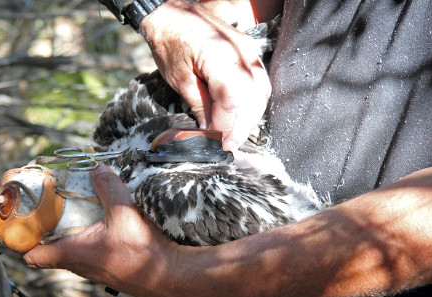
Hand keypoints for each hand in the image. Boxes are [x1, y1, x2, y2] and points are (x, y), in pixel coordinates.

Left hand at [23, 164, 183, 296]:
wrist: (170, 278)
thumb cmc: (143, 253)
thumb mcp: (123, 211)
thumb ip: (107, 186)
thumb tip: (96, 166)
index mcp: (71, 254)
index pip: (30, 255)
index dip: (20, 238)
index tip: (21, 218)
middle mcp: (77, 264)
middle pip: (47, 247)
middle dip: (44, 225)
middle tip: (48, 201)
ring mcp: (92, 267)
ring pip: (67, 247)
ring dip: (66, 228)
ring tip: (73, 204)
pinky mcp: (107, 266)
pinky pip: (87, 248)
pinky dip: (86, 233)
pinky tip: (101, 217)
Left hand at [141, 0, 270, 150]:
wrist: (172, 14)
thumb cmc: (170, 41)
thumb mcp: (179, 79)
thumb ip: (200, 105)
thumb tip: (210, 132)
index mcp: (221, 58)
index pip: (233, 102)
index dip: (227, 127)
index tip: (217, 144)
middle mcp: (241, 55)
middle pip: (252, 101)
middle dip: (240, 128)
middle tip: (226, 146)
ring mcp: (248, 53)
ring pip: (260, 95)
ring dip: (249, 119)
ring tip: (232, 135)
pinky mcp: (249, 54)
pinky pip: (260, 84)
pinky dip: (252, 104)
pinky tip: (240, 117)